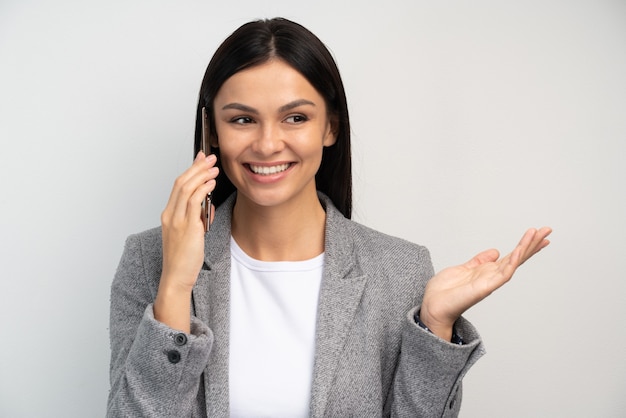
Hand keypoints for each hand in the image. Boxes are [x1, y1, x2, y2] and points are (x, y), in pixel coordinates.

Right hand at [155, 151, 217, 331]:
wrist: (176, 277)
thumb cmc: (183, 259)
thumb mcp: (189, 233)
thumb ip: (195, 217)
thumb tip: (206, 204)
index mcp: (168, 214)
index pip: (178, 185)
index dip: (190, 169)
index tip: (200, 159)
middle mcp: (170, 214)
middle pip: (181, 182)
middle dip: (196, 167)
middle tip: (209, 157)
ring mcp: (177, 220)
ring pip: (186, 188)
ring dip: (201, 175)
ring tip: (214, 167)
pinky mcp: (187, 227)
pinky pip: (194, 202)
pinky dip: (203, 189)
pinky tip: (211, 183)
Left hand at [420, 227, 551, 340]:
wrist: (433, 306)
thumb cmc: (445, 292)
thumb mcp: (463, 269)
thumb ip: (479, 261)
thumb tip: (495, 252)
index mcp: (487, 271)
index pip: (511, 255)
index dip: (525, 245)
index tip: (537, 234)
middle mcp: (492, 276)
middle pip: (518, 257)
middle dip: (533, 244)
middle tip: (548, 229)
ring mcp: (491, 282)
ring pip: (514, 262)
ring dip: (526, 247)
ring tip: (538, 234)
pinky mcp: (486, 287)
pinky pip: (503, 273)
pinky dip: (513, 261)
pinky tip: (520, 250)